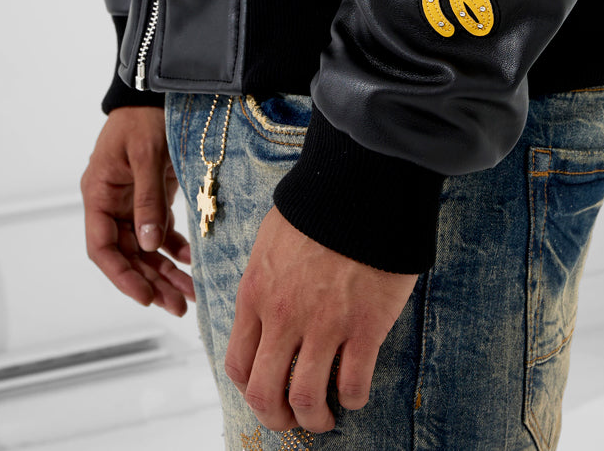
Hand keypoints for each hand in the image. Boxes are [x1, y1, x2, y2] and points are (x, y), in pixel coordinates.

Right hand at [81, 107, 194, 315]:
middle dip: (151, 282)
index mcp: (98, 194)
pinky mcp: (151, 196)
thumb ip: (147, 200)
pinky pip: (159, 231)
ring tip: (188, 295)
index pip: (102, 248)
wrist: (156, 92)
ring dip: (165, 271)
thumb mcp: (146, 156)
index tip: (145, 296)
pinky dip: (174, 248)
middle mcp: (111, 204)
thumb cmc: (144, 118)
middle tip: (177, 306)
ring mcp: (130, 202)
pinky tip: (191, 261)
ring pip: (145, 248)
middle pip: (127, 255)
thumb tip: (148, 245)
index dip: (121, 276)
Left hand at [225, 207, 417, 433]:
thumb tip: (263, 310)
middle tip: (294, 419)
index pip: (238, 365)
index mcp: (255, 294)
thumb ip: (263, 282)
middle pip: (265, 394)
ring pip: (309, 399)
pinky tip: (356, 391)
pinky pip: (354, 384)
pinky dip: (354, 398)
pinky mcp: (365, 325)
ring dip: (317, 419)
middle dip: (278, 418)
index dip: (251, 388)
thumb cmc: (318, 207)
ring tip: (329, 416)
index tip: (267, 392)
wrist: (361, 184)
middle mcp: (283, 317)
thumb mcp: (271, 241)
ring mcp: (325, 324)